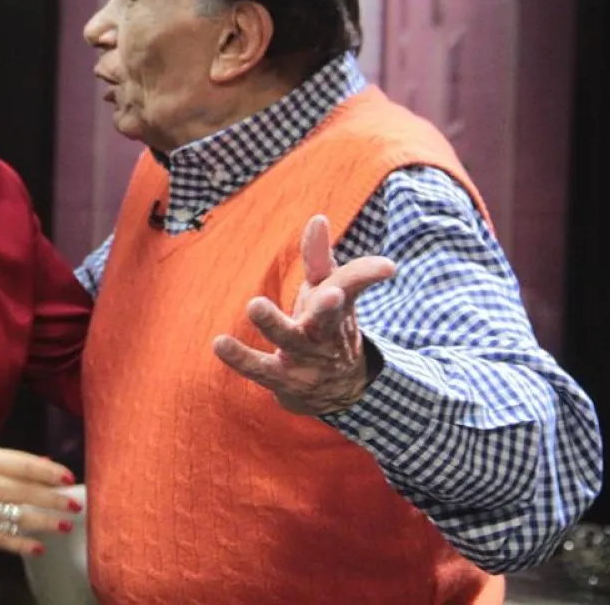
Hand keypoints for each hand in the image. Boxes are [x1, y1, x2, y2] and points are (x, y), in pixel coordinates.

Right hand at [0, 446, 80, 556]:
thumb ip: (10, 462)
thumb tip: (46, 464)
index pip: (24, 464)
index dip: (49, 472)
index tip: (69, 478)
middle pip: (25, 491)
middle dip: (53, 499)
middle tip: (76, 504)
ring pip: (18, 517)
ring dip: (45, 523)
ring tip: (65, 526)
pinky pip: (3, 539)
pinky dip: (22, 544)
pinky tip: (39, 548)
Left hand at [212, 214, 395, 415]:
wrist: (337, 391)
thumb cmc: (327, 327)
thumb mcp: (327, 292)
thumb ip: (319, 257)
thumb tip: (318, 218)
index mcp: (339, 307)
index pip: (353, 285)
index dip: (368, 274)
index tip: (389, 268)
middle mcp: (326, 333)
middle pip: (329, 317)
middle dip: (328, 305)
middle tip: (329, 292)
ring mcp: (306, 359)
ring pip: (291, 340)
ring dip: (273, 323)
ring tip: (254, 305)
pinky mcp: (283, 379)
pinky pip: (260, 369)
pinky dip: (241, 358)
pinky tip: (220, 343)